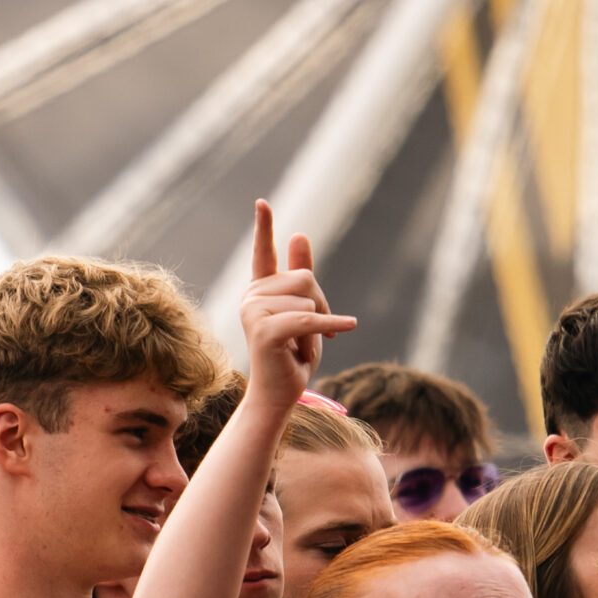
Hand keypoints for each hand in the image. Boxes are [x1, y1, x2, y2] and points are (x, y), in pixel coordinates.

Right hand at [239, 201, 356, 408]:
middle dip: (322, 306)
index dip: (263, 226)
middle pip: (305, 277)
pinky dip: (331, 326)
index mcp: (260, 290)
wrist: (279, 395)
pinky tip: (346, 329)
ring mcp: (253, 312)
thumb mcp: (305, 310)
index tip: (262, 202)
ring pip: (309, 300)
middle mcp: (251, 297)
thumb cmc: (292, 355)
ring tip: (301, 347)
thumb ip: (301, 274)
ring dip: (319, 327)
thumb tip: (299, 233)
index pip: (263, 252)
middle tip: (314, 335)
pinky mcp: (265, 330)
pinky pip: (309, 318)